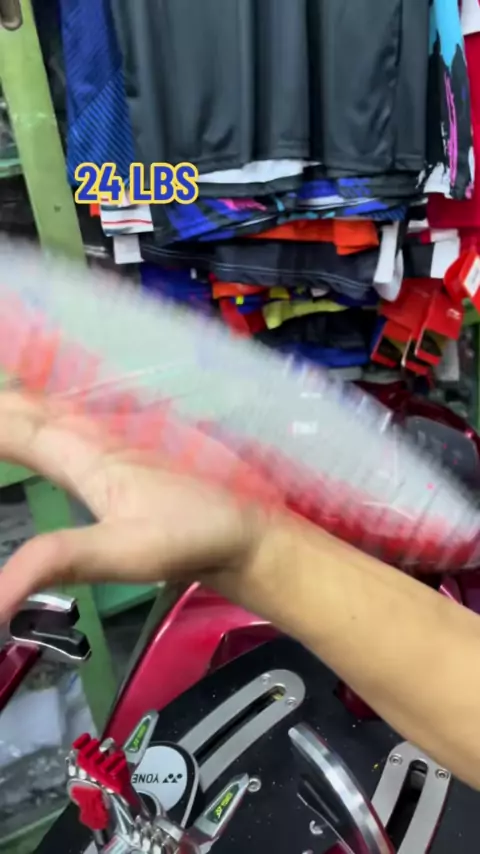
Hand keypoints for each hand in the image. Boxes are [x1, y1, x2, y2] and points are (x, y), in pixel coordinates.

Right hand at [0, 392, 269, 620]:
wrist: (247, 531)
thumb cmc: (191, 535)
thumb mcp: (124, 552)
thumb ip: (57, 563)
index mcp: (84, 452)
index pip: (14, 426)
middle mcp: (91, 438)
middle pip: (25, 408)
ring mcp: (107, 446)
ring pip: (45, 411)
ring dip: (11, 406)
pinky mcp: (118, 460)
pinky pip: (62, 427)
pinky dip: (33, 420)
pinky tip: (33, 427)